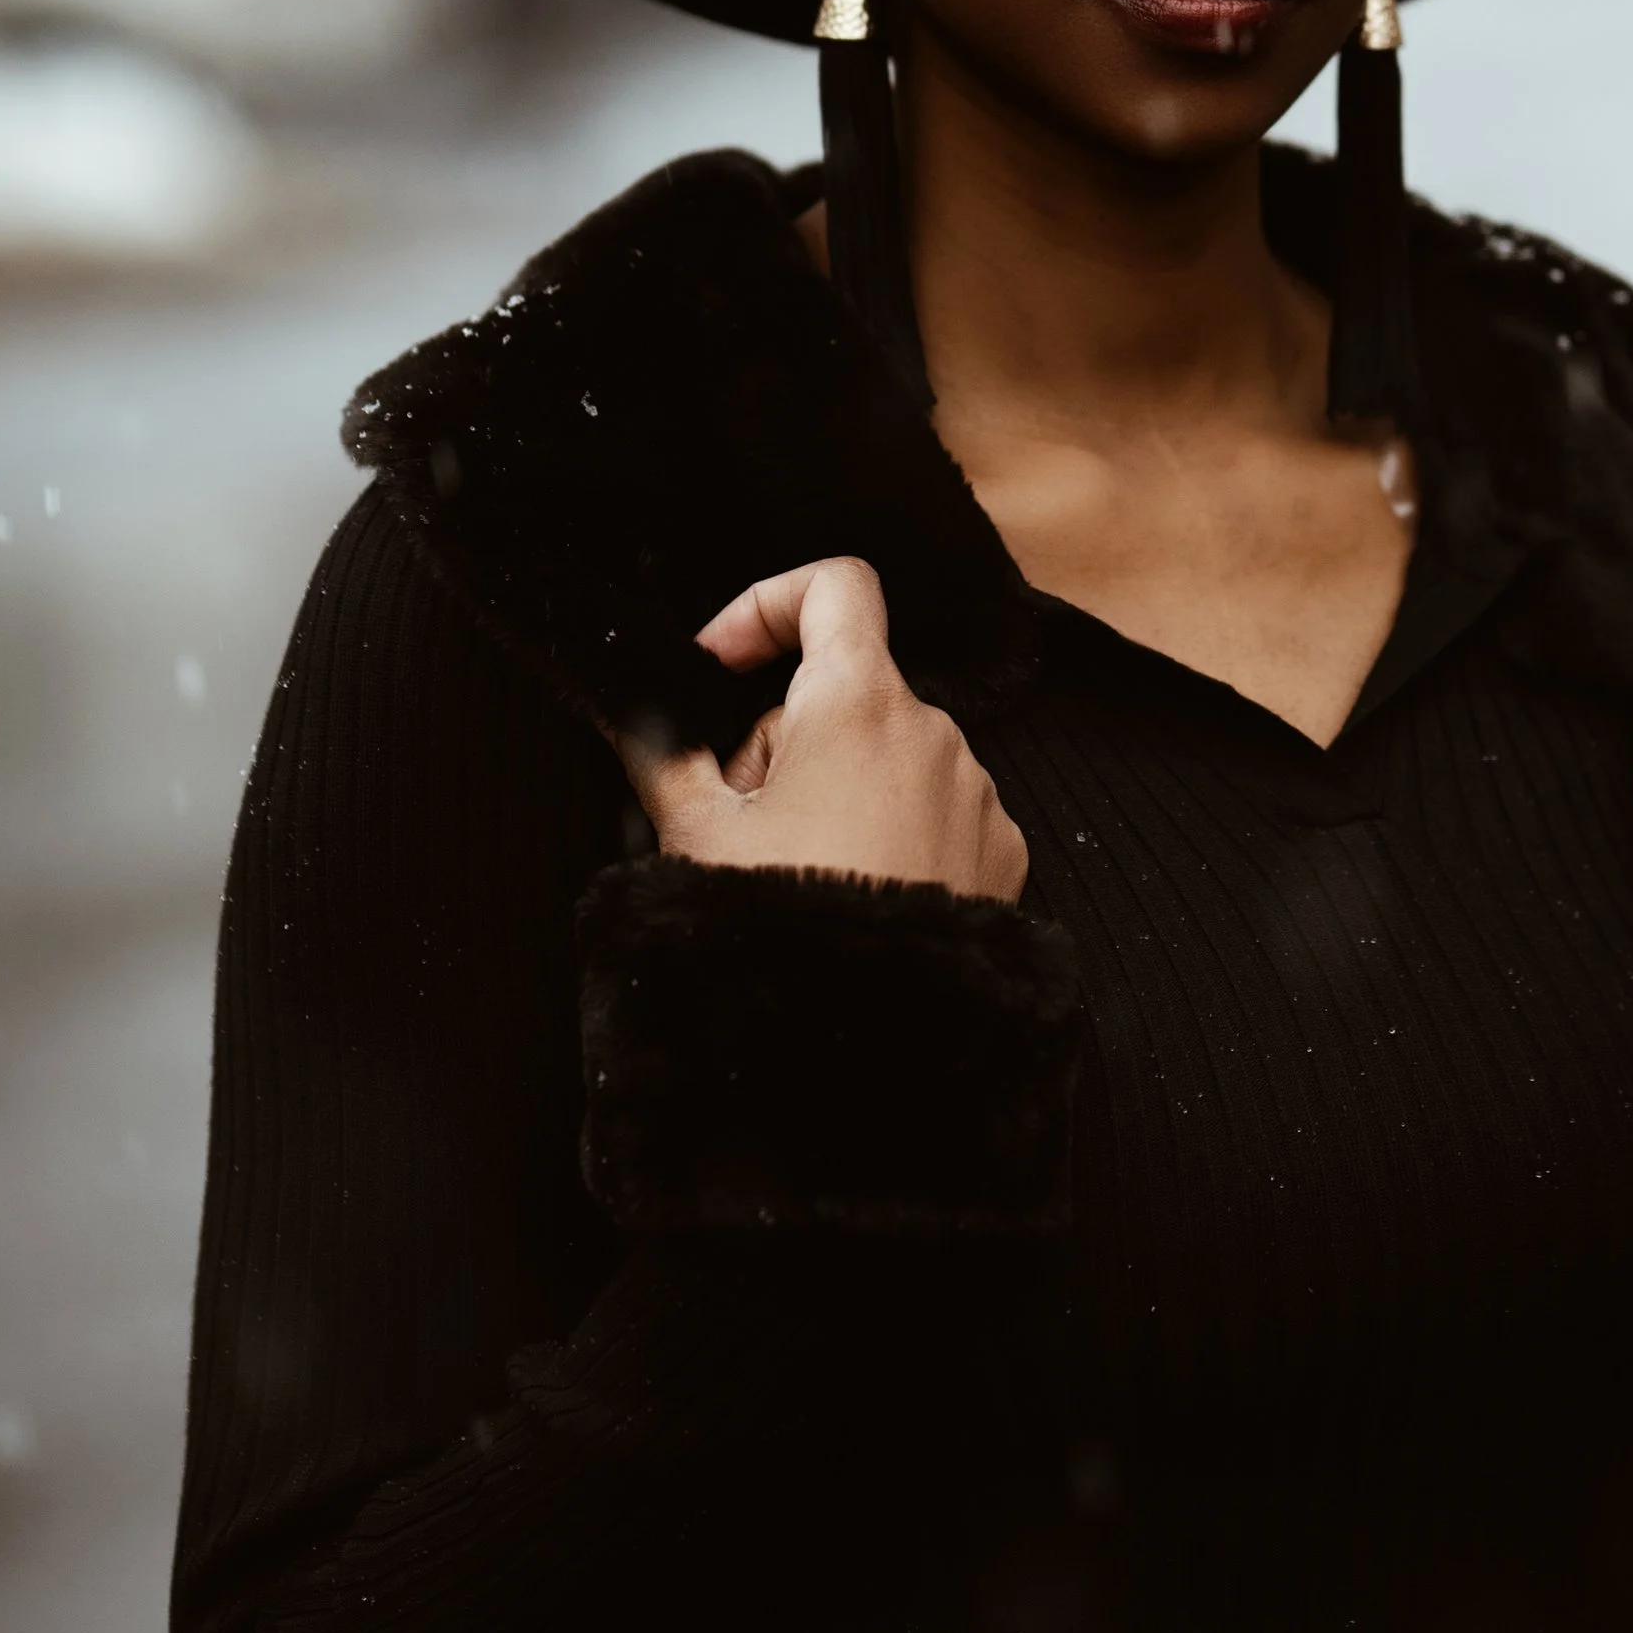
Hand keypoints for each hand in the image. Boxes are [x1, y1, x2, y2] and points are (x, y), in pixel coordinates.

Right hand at [610, 556, 1028, 902]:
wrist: (869, 1046)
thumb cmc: (782, 931)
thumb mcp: (696, 835)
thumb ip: (661, 751)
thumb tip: (632, 710)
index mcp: (857, 703)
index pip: (833, 586)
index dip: (768, 605)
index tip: (723, 664)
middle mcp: (932, 731)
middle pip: (844, 689)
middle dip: (784, 737)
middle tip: (744, 821)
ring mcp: (976, 790)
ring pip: (888, 754)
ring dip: (837, 790)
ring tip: (798, 873)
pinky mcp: (1000, 847)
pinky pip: (935, 809)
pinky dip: (891, 833)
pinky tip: (856, 895)